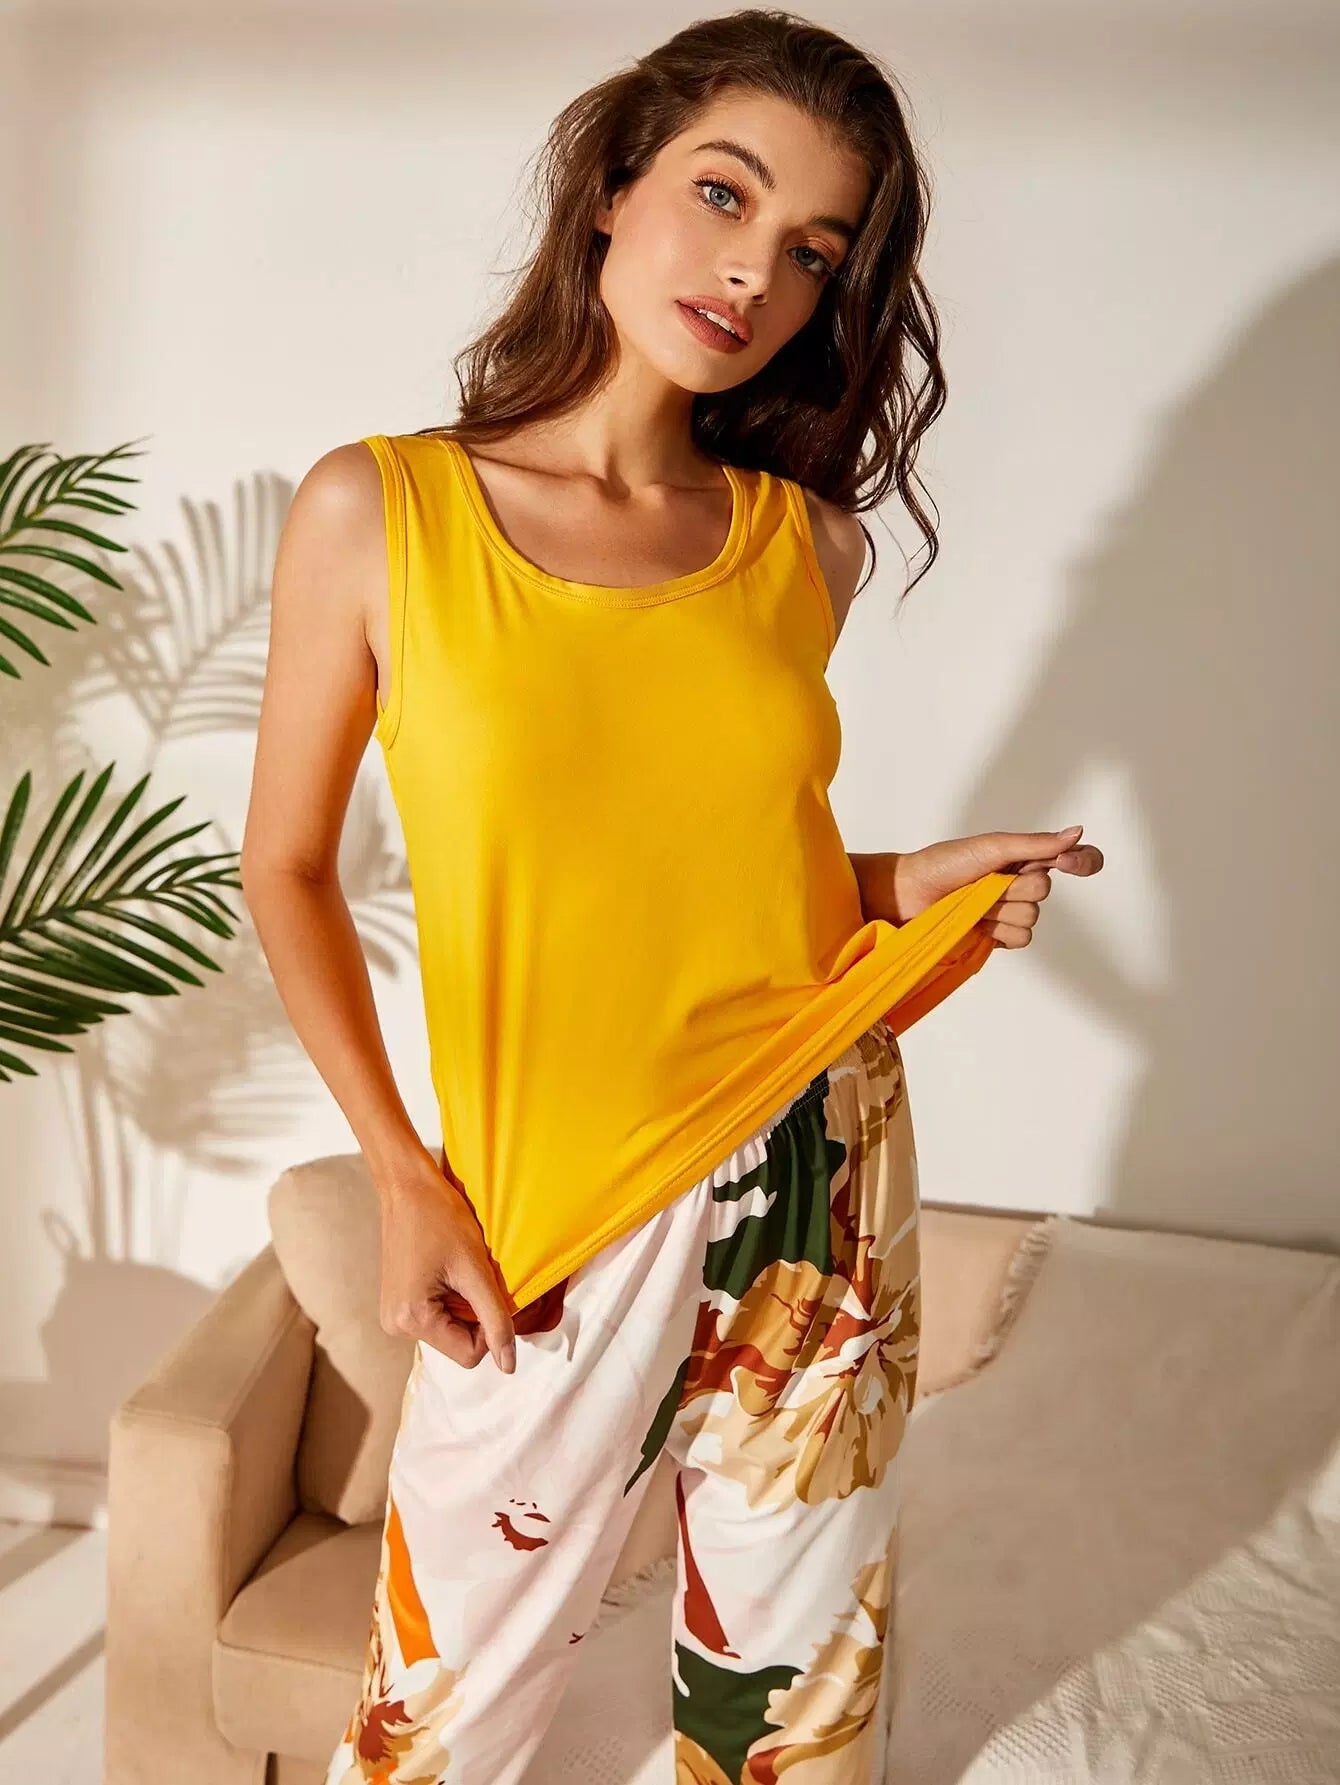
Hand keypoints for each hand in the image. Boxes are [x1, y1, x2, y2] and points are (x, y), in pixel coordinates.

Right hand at [376, 1153, 517, 1371]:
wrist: (408, 1186)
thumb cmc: (441, 1218)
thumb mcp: (475, 1269)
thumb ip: (495, 1319)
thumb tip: (508, 1366)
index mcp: (412, 1320)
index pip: (469, 1355)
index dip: (490, 1328)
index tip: (489, 1289)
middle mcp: (396, 1326)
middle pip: (457, 1345)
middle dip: (475, 1315)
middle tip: (473, 1275)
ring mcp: (393, 1315)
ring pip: (449, 1331)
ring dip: (463, 1306)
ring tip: (457, 1269)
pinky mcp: (397, 1303)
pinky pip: (435, 1317)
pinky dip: (450, 1299)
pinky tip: (446, 1270)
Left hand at [896, 824, 1103, 947]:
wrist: (909, 894)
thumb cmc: (944, 864)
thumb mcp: (992, 847)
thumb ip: (1035, 844)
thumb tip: (1077, 833)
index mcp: (1025, 857)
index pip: (1077, 859)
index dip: (1081, 862)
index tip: (1064, 863)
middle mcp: (1022, 884)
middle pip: (1045, 891)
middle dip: (1014, 886)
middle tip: (984, 881)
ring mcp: (1011, 912)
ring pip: (1032, 917)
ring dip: (1001, 909)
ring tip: (973, 902)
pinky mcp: (1000, 937)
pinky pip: (1020, 938)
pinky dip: (998, 930)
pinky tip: (977, 922)